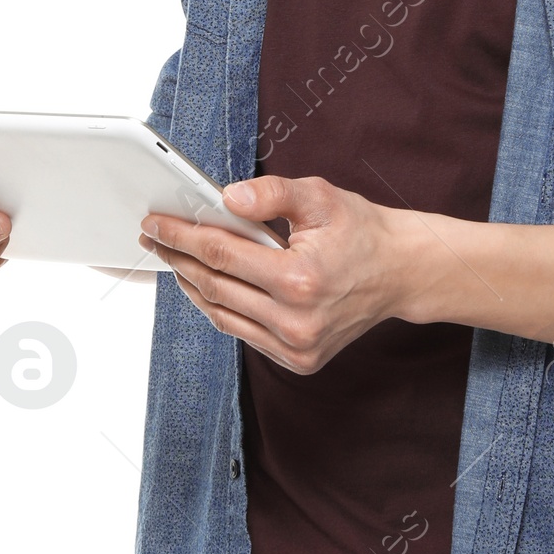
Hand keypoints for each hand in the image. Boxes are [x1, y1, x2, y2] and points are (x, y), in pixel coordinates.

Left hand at [140, 175, 413, 372]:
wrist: (400, 272)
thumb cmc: (360, 231)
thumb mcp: (320, 196)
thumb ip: (271, 193)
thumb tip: (226, 198)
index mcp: (300, 280)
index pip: (221, 255)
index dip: (181, 236)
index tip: (155, 224)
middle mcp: (296, 321)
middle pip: (214, 287)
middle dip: (178, 259)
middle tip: (154, 238)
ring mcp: (297, 347)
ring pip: (222, 315)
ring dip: (193, 286)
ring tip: (175, 259)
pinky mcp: (298, 360)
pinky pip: (242, 332)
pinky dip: (219, 308)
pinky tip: (208, 285)